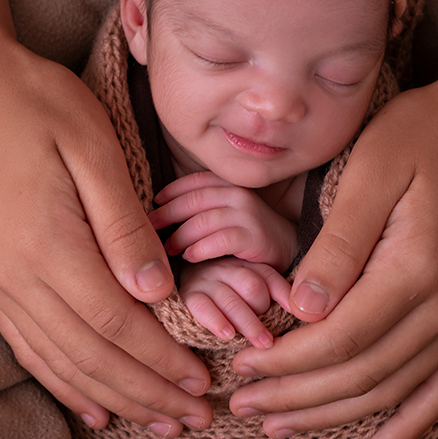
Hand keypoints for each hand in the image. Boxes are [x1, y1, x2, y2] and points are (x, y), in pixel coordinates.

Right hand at [0, 43, 211, 436]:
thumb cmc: (38, 106)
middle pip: (92, 357)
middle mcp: (20, 277)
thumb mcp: (93, 149)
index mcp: (51, 246)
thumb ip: (124, 225)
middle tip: (195, 417)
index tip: (201, 382)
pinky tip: (92, 405)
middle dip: (148, 392)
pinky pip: (31, 348)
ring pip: (62, 363)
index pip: (118, 325)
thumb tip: (156, 290)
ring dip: (115, 397)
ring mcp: (1, 282)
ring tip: (158, 421)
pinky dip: (65, 383)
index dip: (162, 361)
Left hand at [150, 172, 298, 270]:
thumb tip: (161, 209)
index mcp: (229, 184)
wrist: (285, 246)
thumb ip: (202, 206)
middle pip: (193, 200)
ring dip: (180, 236)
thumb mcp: (225, 211)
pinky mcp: (254, 236)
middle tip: (152, 229)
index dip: (171, 192)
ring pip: (203, 221)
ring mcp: (247, 214)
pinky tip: (190, 257)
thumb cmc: (246, 231)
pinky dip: (200, 249)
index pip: (194, 181)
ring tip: (168, 249)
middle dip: (168, 214)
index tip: (154, 205)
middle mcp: (238, 195)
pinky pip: (220, 240)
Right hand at [180, 256, 291, 347]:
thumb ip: (274, 292)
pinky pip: (202, 306)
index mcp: (245, 264)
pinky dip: (216, 321)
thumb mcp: (250, 287)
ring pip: (230, 298)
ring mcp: (206, 279)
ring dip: (248, 323)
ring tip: (262, 343)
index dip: (283, 295)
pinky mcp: (188, 294)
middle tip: (274, 337)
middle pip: (251, 286)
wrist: (181, 272)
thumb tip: (303, 311)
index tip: (296, 314)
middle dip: (264, 312)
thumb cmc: (225, 294)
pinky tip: (228, 335)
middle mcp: (226, 268)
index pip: (269, 277)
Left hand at [229, 69, 437, 438]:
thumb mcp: (374, 166)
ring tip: (283, 424)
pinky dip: (410, 423)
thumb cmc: (432, 132)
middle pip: (361, 375)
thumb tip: (300, 308)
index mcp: (416, 268)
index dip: (286, 363)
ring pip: (393, 388)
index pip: (338, 340)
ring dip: (335, 413)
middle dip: (296, 397)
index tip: (242, 368)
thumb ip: (339, 242)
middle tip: (243, 405)